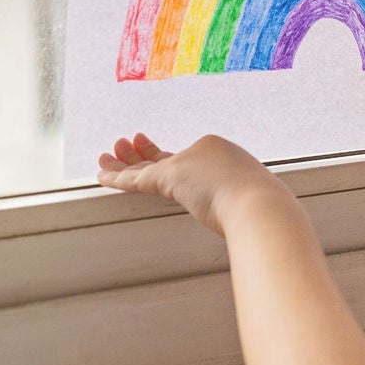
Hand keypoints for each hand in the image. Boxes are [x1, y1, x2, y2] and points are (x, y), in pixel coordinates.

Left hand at [96, 132, 288, 232]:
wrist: (262, 205)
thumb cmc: (263, 209)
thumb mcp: (253, 199)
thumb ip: (239, 201)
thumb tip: (237, 221)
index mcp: (223, 153)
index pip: (187, 159)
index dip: (169, 158)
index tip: (154, 157)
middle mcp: (204, 151)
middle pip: (165, 156)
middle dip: (143, 152)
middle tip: (126, 144)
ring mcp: (189, 161)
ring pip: (147, 163)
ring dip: (123, 159)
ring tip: (106, 154)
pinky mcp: (172, 174)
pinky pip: (136, 178)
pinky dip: (116, 176)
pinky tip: (100, 174)